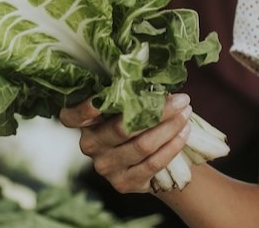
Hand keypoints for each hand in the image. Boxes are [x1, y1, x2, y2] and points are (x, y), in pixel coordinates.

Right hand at [59, 94, 191, 193]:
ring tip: (186, 113)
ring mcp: (105, 167)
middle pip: (121, 128)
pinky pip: (152, 164)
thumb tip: (157, 75)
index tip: (102, 97)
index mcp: (84, 123)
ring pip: (141, 146)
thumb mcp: (126, 108)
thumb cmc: (135, 122)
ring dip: (169, 128)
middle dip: (156, 111)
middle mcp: (90, 145)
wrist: (148, 162)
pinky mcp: (122, 183)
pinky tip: (184, 133)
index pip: (73, 116)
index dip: (84, 109)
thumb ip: (130, 94)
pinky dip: (172, 146)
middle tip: (181, 99)